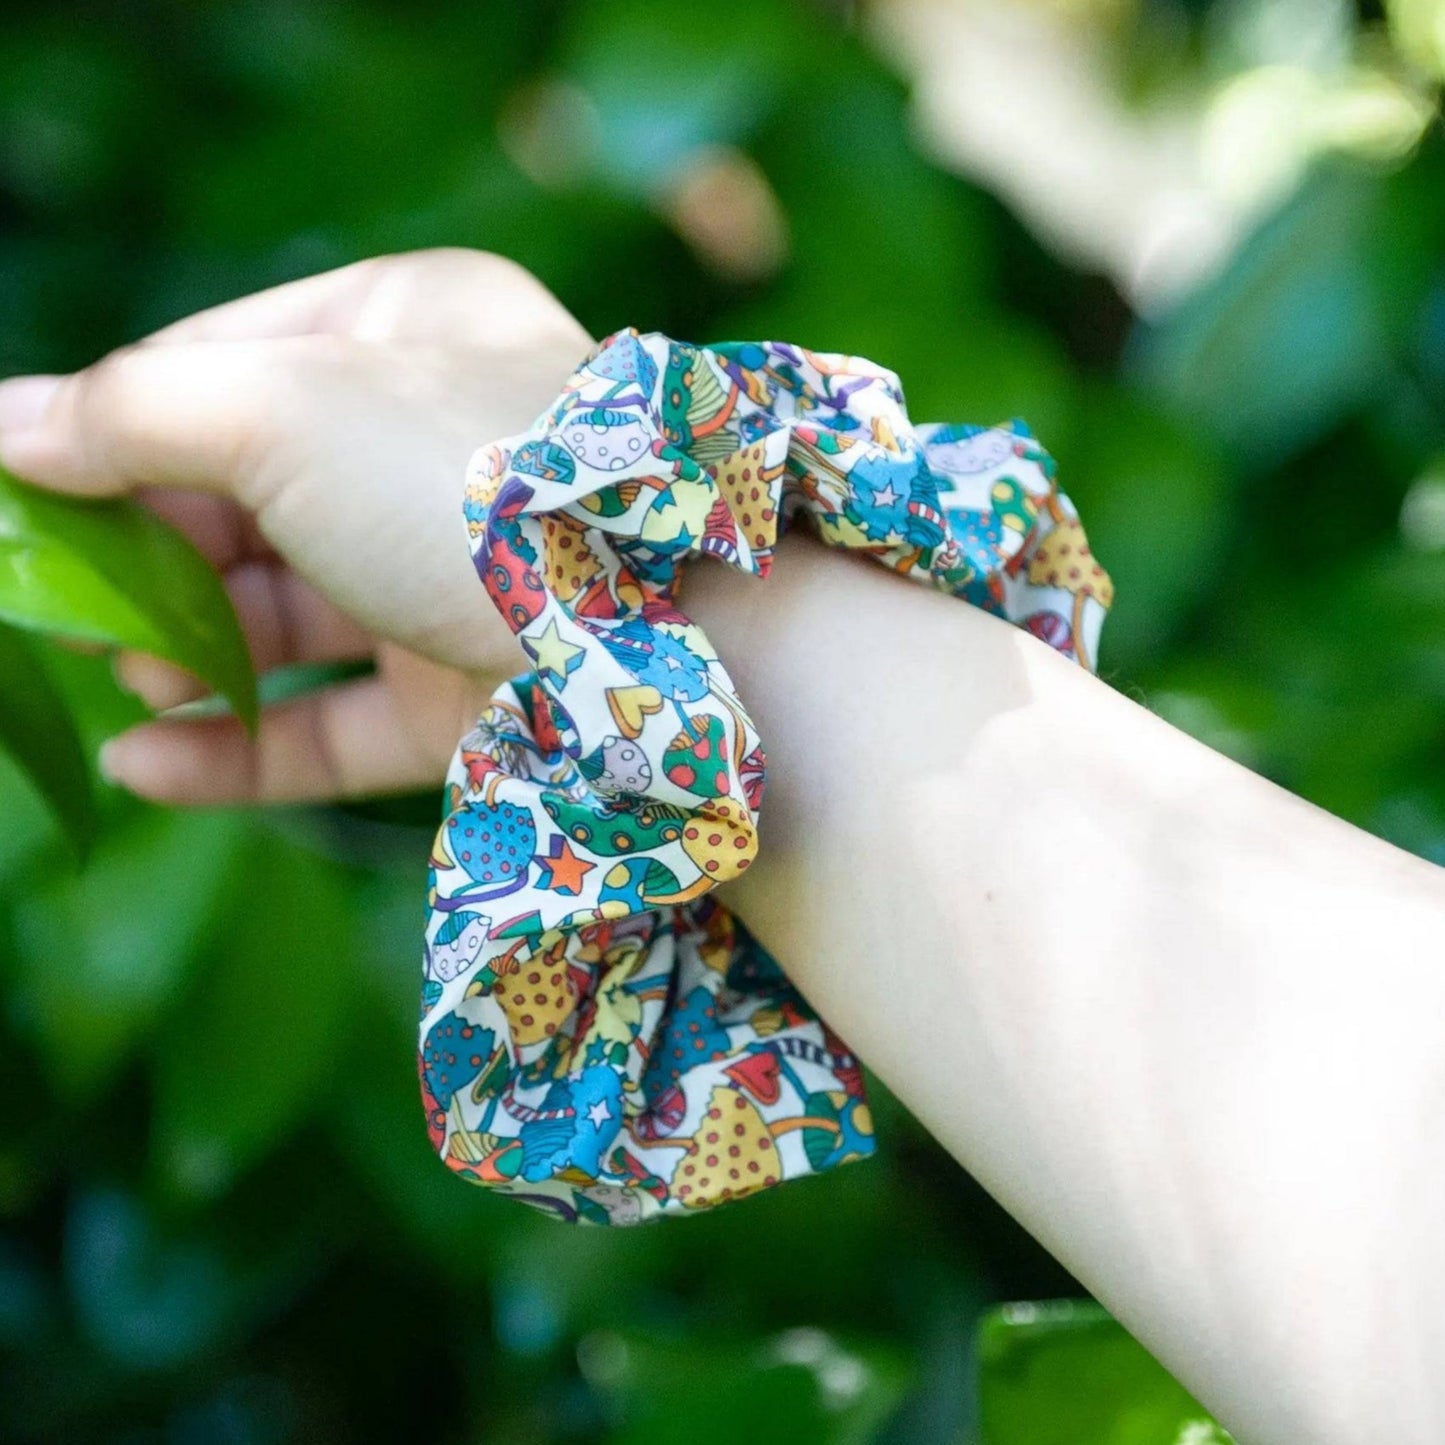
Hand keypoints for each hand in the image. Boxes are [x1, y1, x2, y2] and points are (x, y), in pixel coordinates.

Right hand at [0, 249, 592, 802]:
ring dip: (187, 648)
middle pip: (252, 497)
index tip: (27, 482)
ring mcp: (458, 582)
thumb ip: (131, 415)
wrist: (673, 645)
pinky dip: (242, 747)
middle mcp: (440, 450)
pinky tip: (148, 764)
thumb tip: (2, 426)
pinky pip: (335, 723)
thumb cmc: (472, 488)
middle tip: (63, 600)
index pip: (228, 361)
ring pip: (293, 617)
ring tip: (119, 675)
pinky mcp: (473, 698)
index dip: (117, 420)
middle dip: (148, 550)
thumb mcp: (282, 412)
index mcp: (413, 333)